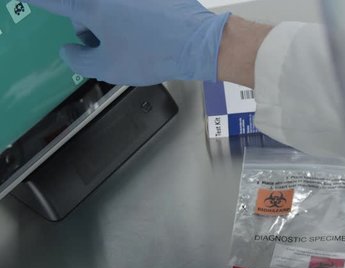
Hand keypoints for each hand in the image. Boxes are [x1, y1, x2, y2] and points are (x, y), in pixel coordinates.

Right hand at [25, 0, 229, 85]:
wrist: (198, 43)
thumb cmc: (156, 53)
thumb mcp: (107, 68)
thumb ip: (78, 59)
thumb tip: (70, 51)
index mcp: (91, 5)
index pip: (54, 2)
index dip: (40, 2)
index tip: (30, 0)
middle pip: (85, 6)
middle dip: (89, 26)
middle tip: (106, 47)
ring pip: (109, 5)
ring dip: (112, 21)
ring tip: (134, 43)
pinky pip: (133, 5)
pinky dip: (135, 16)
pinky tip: (150, 31)